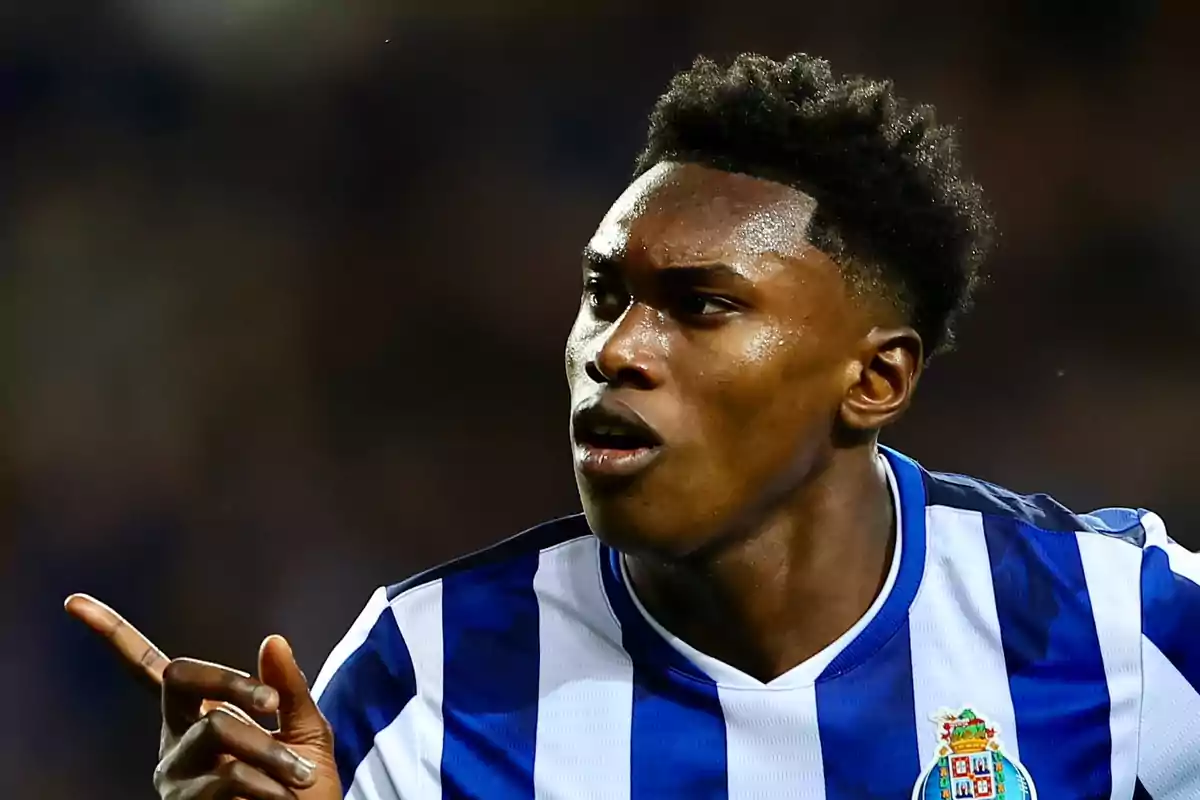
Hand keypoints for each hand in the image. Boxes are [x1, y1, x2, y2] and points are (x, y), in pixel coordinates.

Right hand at [64, 594, 342, 799]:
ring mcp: (174, 774)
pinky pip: (229, 773)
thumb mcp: (305, 728)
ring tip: (297, 776)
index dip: (113, 634)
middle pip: (181, 678)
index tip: (74, 602)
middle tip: (273, 706)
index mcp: (196, 714)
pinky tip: (279, 798)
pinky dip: (268, 782)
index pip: (149, 668)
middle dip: (234, 682)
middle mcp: (174, 740)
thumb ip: (287, 688)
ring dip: (270, 751)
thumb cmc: (301, 785)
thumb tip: (272, 639)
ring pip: (218, 729)